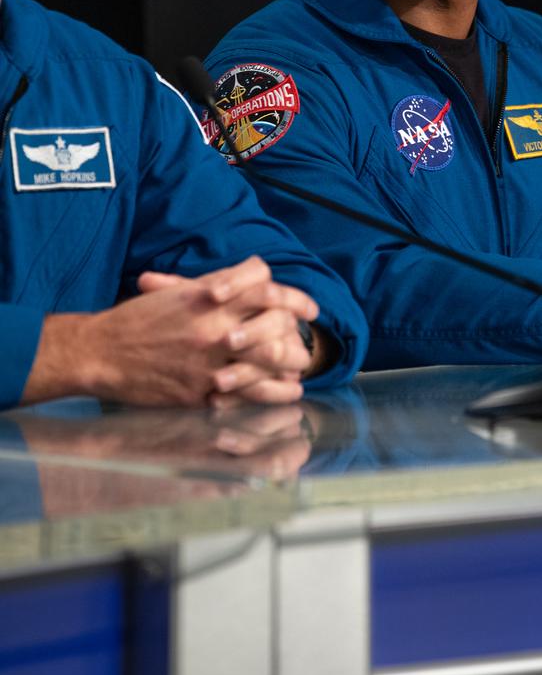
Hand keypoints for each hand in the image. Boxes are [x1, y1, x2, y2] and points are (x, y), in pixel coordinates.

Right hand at [23, 256, 317, 406]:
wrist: (101, 352)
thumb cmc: (137, 319)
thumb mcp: (179, 292)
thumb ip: (218, 285)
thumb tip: (252, 280)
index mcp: (209, 296)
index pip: (266, 286)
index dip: (293, 296)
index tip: (308, 308)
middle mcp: (215, 325)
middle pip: (276, 323)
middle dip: (297, 332)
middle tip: (307, 339)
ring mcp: (210, 361)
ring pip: (268, 361)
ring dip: (291, 364)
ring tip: (302, 368)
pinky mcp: (201, 392)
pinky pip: (247, 394)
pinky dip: (272, 393)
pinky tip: (286, 392)